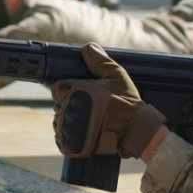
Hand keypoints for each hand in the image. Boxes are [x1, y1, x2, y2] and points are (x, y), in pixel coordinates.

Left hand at [50, 42, 164, 157]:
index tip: (81, 91)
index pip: (57, 87)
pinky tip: (87, 132)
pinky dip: (71, 136)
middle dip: (71, 103)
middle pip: (58, 103)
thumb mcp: (117, 76)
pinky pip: (62, 138)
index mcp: (75, 91)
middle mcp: (67, 110)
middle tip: (90, 105)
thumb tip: (88, 47)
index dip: (69, 88)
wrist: (135, 132)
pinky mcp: (69, 145)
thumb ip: (100, 61)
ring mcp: (67, 129)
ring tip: (91, 119)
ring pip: (60, 120)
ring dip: (71, 119)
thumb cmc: (127, 104)